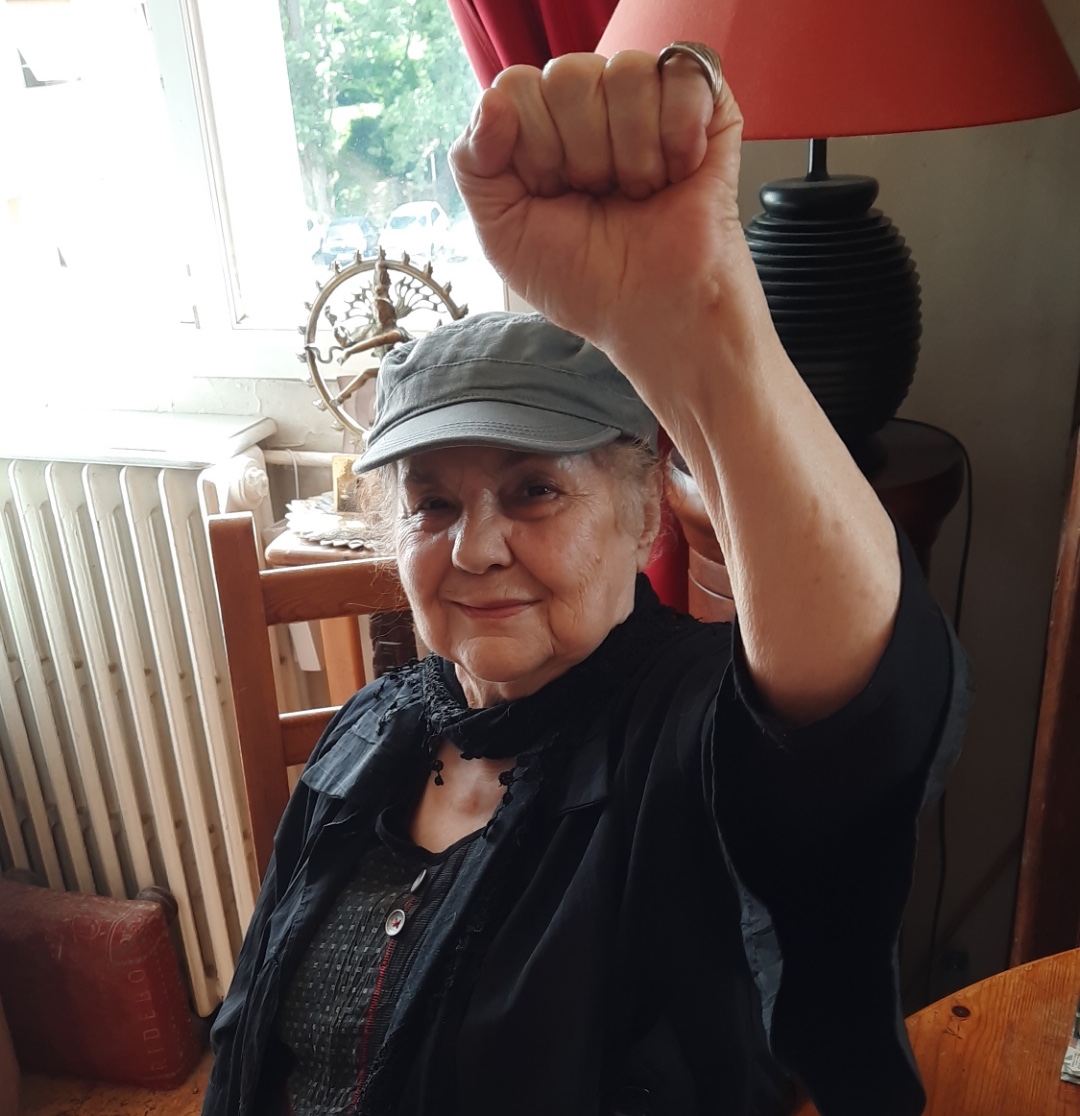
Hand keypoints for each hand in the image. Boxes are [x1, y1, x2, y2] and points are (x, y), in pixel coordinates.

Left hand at [449, 51, 749, 361]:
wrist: (656, 315)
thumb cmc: (586, 283)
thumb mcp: (503, 234)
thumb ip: (473, 164)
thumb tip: (493, 101)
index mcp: (541, 130)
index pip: (517, 87)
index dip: (534, 148)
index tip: (554, 195)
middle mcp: (593, 108)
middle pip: (568, 76)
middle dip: (580, 154)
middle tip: (601, 196)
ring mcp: (649, 103)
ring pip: (625, 73)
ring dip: (631, 153)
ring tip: (641, 192)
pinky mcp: (706, 106)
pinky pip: (684, 74)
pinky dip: (679, 135)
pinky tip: (678, 172)